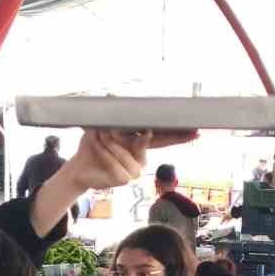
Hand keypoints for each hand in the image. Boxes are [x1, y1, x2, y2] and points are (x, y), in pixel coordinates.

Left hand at [67, 128, 200, 191]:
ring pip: (127, 150)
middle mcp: (142, 159)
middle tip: (154, 129)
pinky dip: (103, 152)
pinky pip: (115, 162)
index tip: (195, 131)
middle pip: (151, 141)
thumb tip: (114, 95)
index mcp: (141, 145)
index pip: (165, 138)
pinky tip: (97, 145)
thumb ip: (113, 115)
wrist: (79, 167)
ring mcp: (135, 171)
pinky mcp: (124, 180)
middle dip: (151, 134)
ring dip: (109, 141)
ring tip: (98, 135)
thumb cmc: (93, 145)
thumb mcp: (103, 126)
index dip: (180, 135)